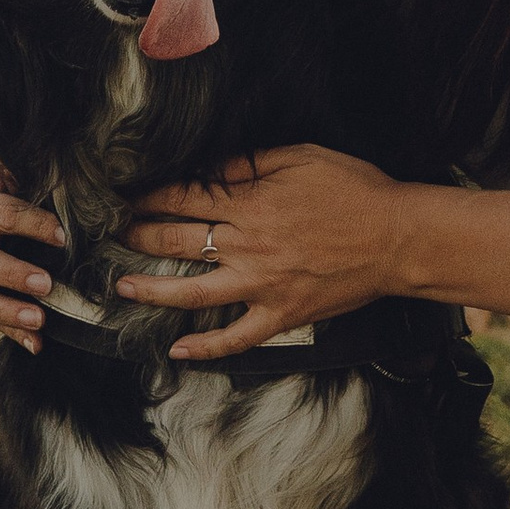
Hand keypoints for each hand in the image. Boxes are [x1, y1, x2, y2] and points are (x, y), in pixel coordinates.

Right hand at [0, 156, 64, 355]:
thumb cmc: (17, 180)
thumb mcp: (23, 170)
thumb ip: (45, 179)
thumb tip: (81, 196)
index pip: (5, 216)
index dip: (34, 225)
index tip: (64, 236)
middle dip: (13, 275)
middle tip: (46, 284)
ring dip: (8, 312)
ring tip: (41, 320)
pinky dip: (14, 333)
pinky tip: (38, 344)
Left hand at [120, 146, 414, 361]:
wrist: (398, 239)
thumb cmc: (356, 191)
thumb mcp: (304, 157)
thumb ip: (253, 162)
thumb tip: (211, 164)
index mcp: (250, 202)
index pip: (184, 197)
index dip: (149, 195)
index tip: (125, 195)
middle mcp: (247, 244)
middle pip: (176, 240)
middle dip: (137, 235)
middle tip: (112, 234)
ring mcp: (261, 285)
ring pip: (191, 293)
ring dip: (151, 291)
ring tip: (123, 288)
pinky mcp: (281, 315)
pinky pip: (236, 339)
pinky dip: (205, 348)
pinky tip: (177, 351)